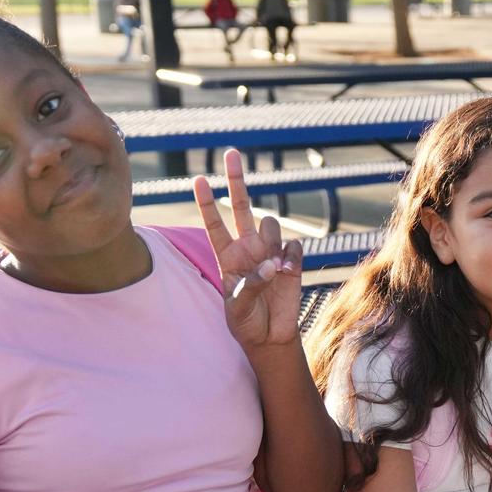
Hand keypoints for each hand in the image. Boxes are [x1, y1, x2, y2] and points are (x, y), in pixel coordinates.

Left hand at [193, 148, 302, 349]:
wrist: (270, 338)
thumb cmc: (245, 323)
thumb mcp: (236, 307)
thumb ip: (250, 283)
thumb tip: (272, 264)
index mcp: (226, 256)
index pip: (214, 223)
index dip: (206, 202)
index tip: (199, 179)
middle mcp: (247, 248)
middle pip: (240, 206)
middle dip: (236, 180)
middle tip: (231, 153)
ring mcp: (270, 252)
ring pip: (271, 224)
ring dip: (270, 241)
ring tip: (271, 269)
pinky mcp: (291, 263)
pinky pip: (292, 248)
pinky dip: (289, 258)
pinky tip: (287, 274)